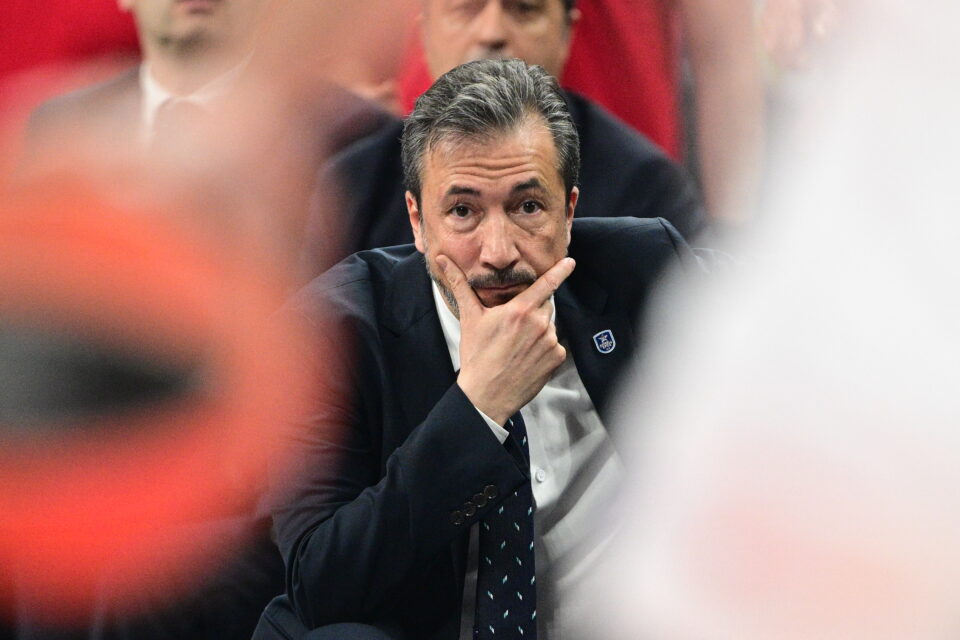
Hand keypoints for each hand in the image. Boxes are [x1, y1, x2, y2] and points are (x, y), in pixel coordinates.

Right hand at [437, 255, 575, 425]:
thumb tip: (442, 260)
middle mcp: (539, 323)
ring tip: (517, 346)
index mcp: (519, 310)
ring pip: (549, 326)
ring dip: (538, 331)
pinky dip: (544, 349)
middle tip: (513, 328)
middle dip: (533, 311)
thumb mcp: (469, 318)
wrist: (486, 395)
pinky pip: (554, 345)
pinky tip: (527, 358)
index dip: (560, 270)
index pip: (546, 284)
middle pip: (544, 305)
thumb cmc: (476, 356)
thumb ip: (460, 285)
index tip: (570, 261)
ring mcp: (550, 341)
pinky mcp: (557, 358)